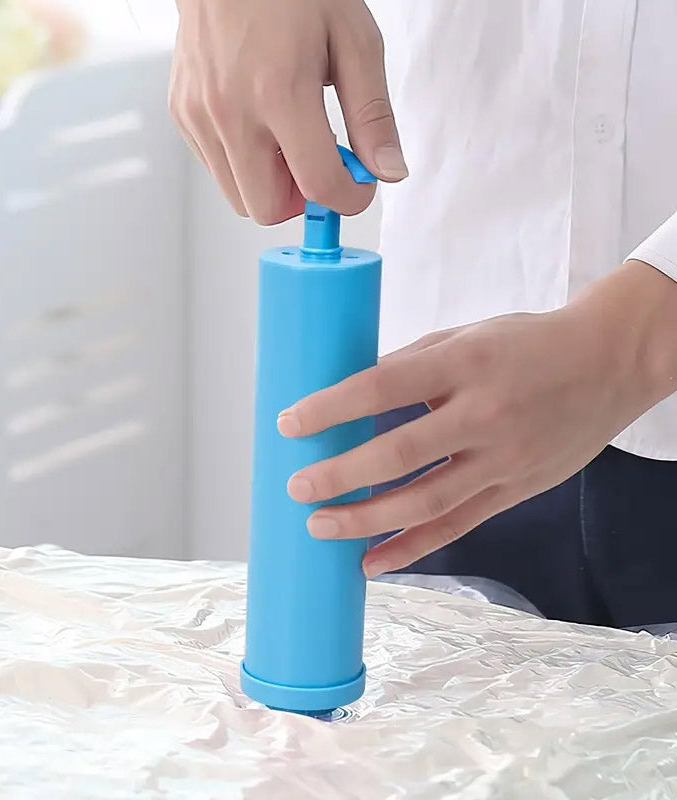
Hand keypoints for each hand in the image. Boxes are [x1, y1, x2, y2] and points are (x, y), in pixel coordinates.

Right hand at [168, 0, 406, 223]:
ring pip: (239, 197)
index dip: (348, 198)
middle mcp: (231, 111)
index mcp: (279, 92)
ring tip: (287, 137)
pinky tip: (258, 121)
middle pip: (267, 209)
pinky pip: (217, 169)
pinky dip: (243, 162)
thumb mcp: (353, 40)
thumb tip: (387, 169)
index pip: (318, 185)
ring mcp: (200, 116)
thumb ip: (372, 114)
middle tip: (317, 163)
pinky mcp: (183, 115)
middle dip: (300, 199)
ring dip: (270, 183)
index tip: (357, 185)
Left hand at [277, 261, 676, 577]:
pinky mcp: (515, 489)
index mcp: (464, 362)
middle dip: (341, 475)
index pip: (382, 386)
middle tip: (297, 488)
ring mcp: (503, 458)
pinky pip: (458, 526)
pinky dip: (412, 548)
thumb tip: (347, 393)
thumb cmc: (526, 343)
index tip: (289, 424)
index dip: (331, 408)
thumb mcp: (464, 335)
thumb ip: (409, 365)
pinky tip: (372, 562)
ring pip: (426, 501)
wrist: (609, 364)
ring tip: (320, 527)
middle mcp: (484, 413)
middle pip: (399, 454)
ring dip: (367, 521)